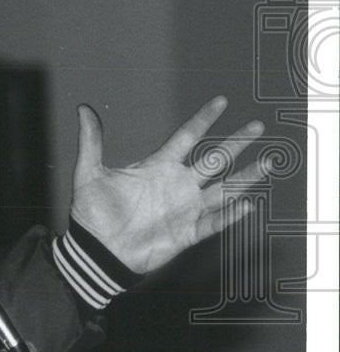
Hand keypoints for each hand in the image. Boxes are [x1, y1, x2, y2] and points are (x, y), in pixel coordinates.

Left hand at [71, 96, 265, 273]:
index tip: (220, 101)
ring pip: (223, 189)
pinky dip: (230, 215)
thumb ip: (91, 141)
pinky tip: (246, 204)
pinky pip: (214, 222)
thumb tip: (83, 110)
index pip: (186, 137)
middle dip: (236, 143)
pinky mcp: (187, 233)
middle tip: (257, 126)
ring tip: (267, 161)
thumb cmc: (92, 213)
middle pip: (214, 159)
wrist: (96, 250)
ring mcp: (185, 208)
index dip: (203, 119)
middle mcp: (177, 184)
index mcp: (157, 167)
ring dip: (245, 177)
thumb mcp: (89, 172)